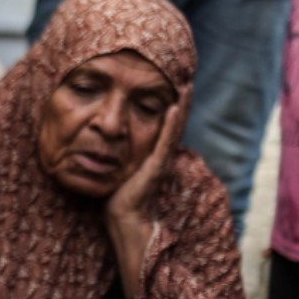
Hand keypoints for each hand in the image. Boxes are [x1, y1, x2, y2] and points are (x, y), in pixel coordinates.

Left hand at [105, 85, 189, 227]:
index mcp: (156, 155)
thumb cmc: (119, 195)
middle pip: (176, 124)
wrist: (124, 217)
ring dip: (181, 107)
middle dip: (182, 103)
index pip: (168, 126)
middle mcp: (163, 155)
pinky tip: (174, 107)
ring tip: (185, 87)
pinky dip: (171, 124)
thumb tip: (111, 137)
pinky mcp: (157, 166)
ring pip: (175, 129)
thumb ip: (124, 153)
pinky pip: (165, 141)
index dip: (174, 108)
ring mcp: (162, 160)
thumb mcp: (123, 167)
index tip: (176, 87)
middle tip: (187, 80)